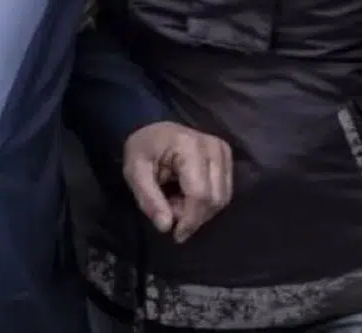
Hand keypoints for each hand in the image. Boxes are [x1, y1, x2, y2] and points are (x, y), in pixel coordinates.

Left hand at [123, 121, 232, 242]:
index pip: (200, 193)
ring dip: (200, 210)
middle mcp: (213, 147)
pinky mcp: (227, 156)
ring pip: (223, 198)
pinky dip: (207, 201)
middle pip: (215, 198)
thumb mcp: (134, 172)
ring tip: (175, 201)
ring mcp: (223, 150)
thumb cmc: (142, 149)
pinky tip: (187, 196)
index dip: (190, 219)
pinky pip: (224, 191)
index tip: (176, 235)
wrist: (151, 126)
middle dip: (193, 215)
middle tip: (169, 210)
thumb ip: (149, 199)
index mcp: (188, 146)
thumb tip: (166, 227)